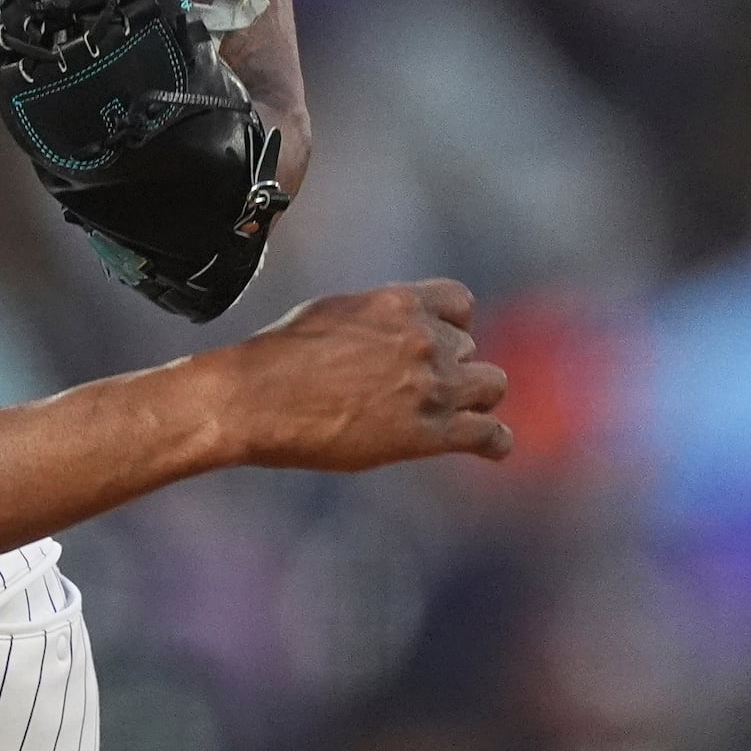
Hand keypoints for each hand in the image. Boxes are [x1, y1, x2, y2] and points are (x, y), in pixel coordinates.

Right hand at [204, 280, 511, 469]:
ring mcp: (431, 385)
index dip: (452, 327)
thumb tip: (388, 329)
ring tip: (456, 417)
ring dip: (473, 400)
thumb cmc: (279, 357)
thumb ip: (375, 318)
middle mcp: (424, 338)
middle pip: (470, 351)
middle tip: (419, 393)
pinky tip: (491, 448)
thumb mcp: (333, 312)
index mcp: (398, 302)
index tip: (438, 345)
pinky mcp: (429, 432)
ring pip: (490, 387)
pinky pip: (489, 434)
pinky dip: (494, 442)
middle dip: (451, 369)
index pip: (460, 304)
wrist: (256, 399)